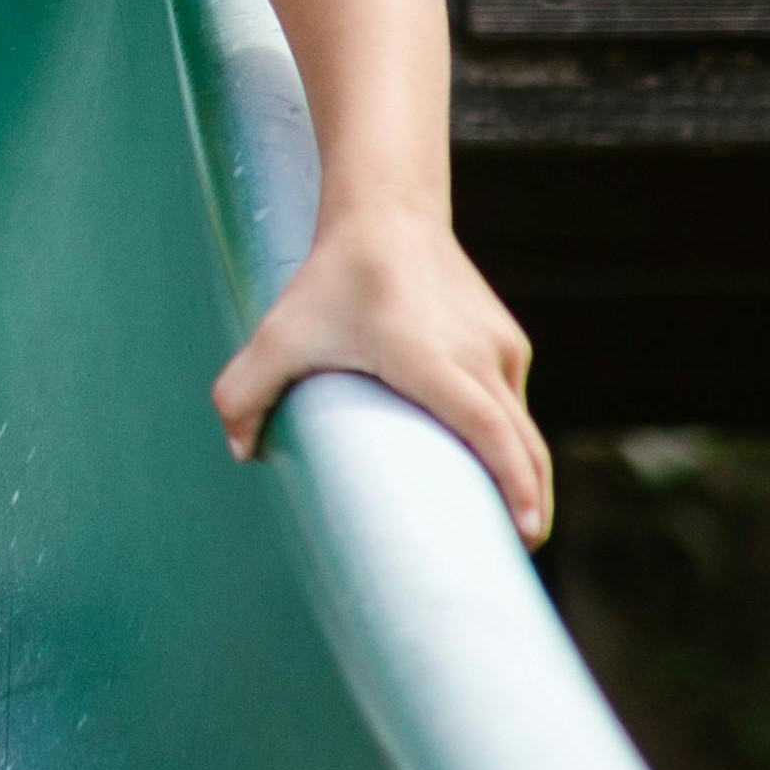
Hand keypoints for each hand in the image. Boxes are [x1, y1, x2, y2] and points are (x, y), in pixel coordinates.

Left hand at [211, 211, 552, 545]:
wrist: (388, 213)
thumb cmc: (332, 278)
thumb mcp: (277, 333)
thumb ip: (243, 392)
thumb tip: (241, 452)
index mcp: (431, 358)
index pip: (489, 428)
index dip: (513, 482)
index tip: (527, 530)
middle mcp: (477, 354)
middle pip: (520, 442)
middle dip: (528, 502)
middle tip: (515, 556)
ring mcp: (500, 347)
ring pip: (519, 426)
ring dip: (520, 475)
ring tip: (507, 527)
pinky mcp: (507, 342)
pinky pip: (511, 403)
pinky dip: (511, 443)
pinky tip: (494, 472)